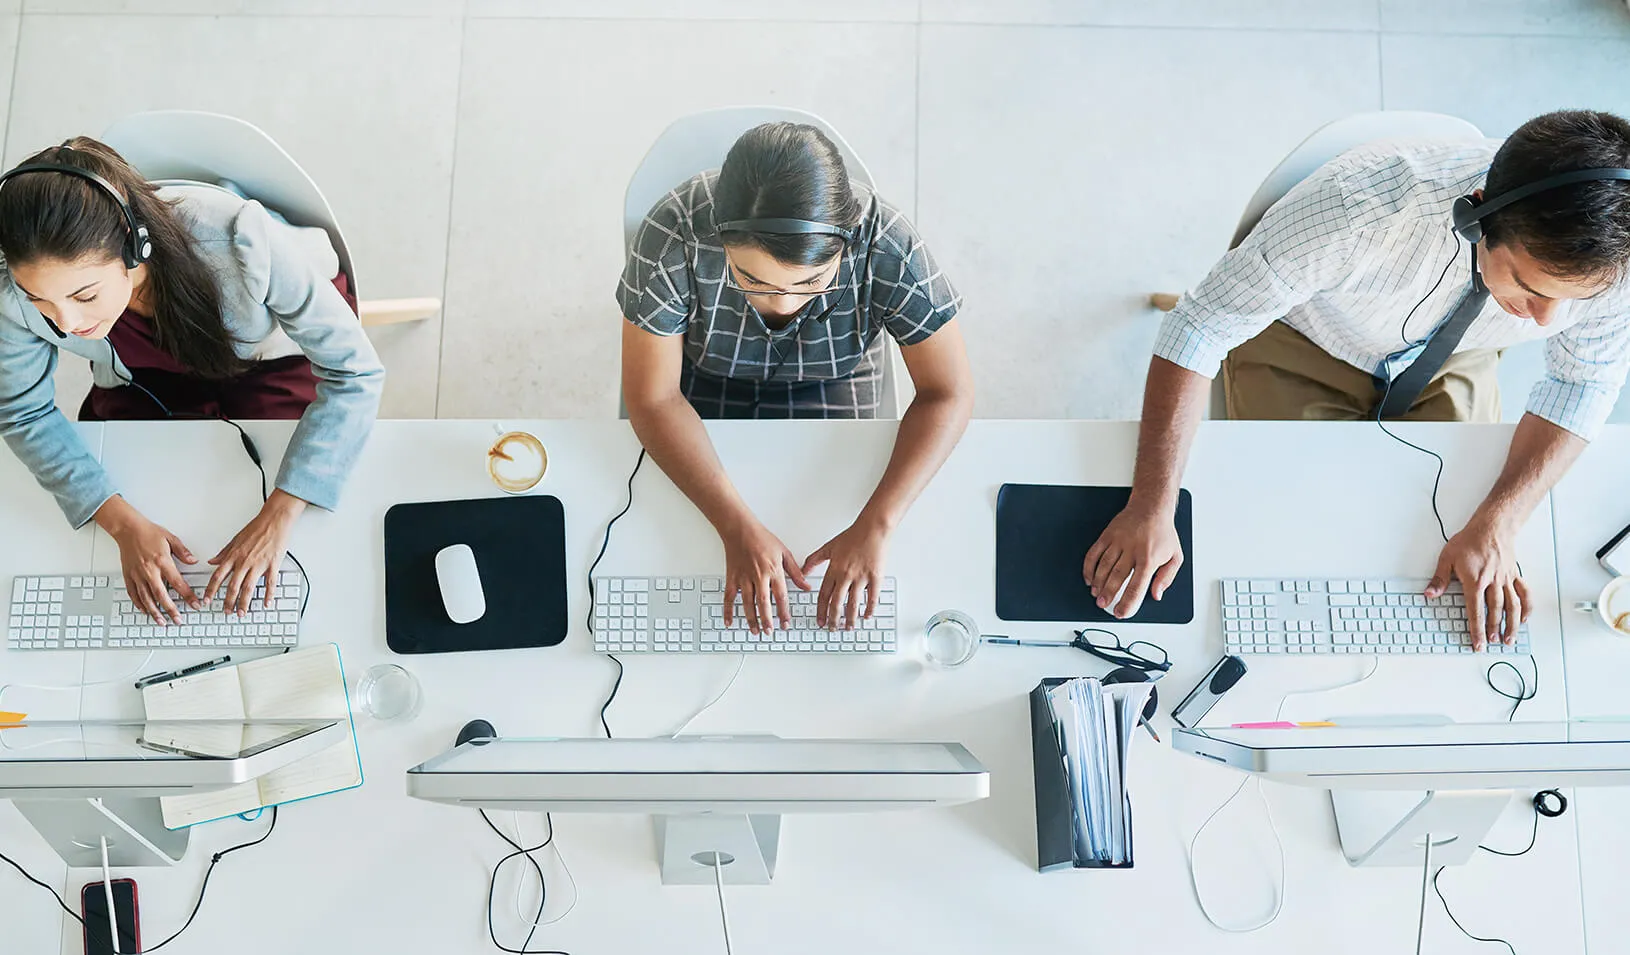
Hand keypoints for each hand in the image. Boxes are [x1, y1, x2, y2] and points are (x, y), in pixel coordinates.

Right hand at [106, 511, 200, 625]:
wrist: (128, 529)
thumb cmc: (148, 532)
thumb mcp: (171, 538)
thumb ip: (183, 552)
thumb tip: (194, 561)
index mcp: (162, 561)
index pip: (178, 583)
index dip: (188, 596)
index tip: (195, 604)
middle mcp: (149, 570)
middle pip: (161, 595)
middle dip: (171, 610)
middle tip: (178, 620)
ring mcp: (137, 574)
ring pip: (146, 598)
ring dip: (154, 612)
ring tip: (161, 622)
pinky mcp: (128, 575)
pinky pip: (133, 594)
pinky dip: (139, 604)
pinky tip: (145, 611)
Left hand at [206, 491, 305, 614]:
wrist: (274, 520)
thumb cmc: (257, 528)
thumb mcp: (235, 540)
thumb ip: (223, 553)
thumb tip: (212, 561)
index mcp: (234, 556)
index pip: (218, 577)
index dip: (210, 590)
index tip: (206, 600)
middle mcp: (244, 562)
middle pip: (233, 587)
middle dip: (228, 602)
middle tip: (226, 612)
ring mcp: (259, 564)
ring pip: (249, 588)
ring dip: (244, 603)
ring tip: (242, 613)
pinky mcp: (273, 565)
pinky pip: (270, 583)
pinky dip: (268, 595)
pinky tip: (266, 603)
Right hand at [719, 518, 808, 633]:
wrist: (740, 529)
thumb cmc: (762, 538)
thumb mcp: (784, 552)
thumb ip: (795, 572)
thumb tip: (806, 586)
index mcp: (773, 571)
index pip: (781, 596)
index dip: (784, 612)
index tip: (786, 624)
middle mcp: (758, 576)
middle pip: (763, 603)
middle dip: (767, 620)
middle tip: (770, 632)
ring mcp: (743, 578)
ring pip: (747, 603)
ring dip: (751, 619)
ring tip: (756, 631)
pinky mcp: (732, 577)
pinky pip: (729, 597)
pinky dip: (728, 610)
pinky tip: (729, 621)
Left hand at [802, 518, 889, 629]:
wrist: (872, 529)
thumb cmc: (852, 536)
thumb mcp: (829, 547)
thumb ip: (814, 560)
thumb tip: (803, 570)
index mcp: (834, 569)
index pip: (824, 595)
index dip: (821, 610)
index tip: (820, 621)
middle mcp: (846, 575)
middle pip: (837, 603)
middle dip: (833, 619)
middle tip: (832, 628)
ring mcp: (861, 577)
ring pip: (853, 603)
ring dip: (850, 618)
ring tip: (848, 627)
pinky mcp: (876, 577)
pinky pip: (872, 597)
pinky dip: (870, 609)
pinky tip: (866, 616)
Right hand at [1082, 500, 1183, 618]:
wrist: (1151, 507)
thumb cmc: (1163, 532)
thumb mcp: (1175, 556)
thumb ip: (1167, 577)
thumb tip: (1156, 594)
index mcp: (1150, 558)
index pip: (1137, 586)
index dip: (1127, 602)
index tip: (1121, 612)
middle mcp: (1132, 550)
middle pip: (1116, 577)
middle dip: (1108, 594)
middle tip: (1103, 605)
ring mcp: (1118, 542)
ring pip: (1103, 566)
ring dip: (1097, 582)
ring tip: (1096, 594)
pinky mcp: (1108, 535)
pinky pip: (1094, 553)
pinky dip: (1089, 567)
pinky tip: (1089, 578)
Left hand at [1427, 517, 1527, 650]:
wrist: (1491, 527)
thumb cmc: (1469, 541)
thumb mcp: (1447, 558)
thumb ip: (1440, 579)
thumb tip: (1429, 594)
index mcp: (1475, 581)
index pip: (1475, 611)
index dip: (1477, 629)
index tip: (1478, 643)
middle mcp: (1493, 583)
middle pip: (1495, 612)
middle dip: (1493, 630)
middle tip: (1492, 644)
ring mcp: (1506, 580)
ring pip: (1512, 606)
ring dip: (1512, 624)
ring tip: (1509, 639)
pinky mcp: (1514, 575)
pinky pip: (1524, 594)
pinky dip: (1526, 608)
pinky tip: (1525, 619)